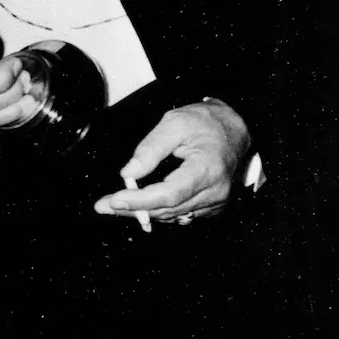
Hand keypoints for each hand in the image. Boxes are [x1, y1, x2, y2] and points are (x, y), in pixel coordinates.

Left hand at [93, 100, 250, 225]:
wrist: (235, 128)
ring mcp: (215, 202)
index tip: (113, 199)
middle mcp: (215, 191)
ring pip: (172, 216)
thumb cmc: (206, 123)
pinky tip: (140, 206)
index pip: (169, 194)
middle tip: (103, 206)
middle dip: (132, 209)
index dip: (139, 200)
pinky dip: (159, 212)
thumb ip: (150, 149)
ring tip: (114, 205)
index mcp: (207, 169)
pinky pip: (181, 215)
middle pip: (167, 210)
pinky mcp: (213, 207)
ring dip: (142, 212)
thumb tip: (128, 173)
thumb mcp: (175, 123)